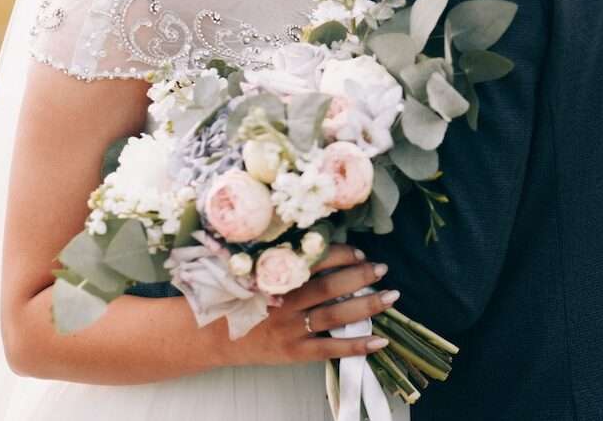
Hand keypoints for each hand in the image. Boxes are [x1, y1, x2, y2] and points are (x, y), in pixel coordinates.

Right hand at [231, 245, 396, 366]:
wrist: (211, 336)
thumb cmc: (237, 300)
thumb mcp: (254, 274)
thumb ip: (283, 264)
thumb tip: (323, 251)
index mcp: (276, 277)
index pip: (315, 261)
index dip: (340, 255)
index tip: (358, 253)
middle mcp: (285, 302)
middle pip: (330, 286)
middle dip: (360, 276)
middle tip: (382, 269)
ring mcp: (290, 328)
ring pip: (335, 315)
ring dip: (367, 305)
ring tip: (391, 297)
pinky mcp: (294, 352)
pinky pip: (331, 349)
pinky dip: (356, 345)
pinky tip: (380, 341)